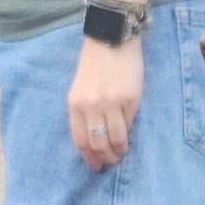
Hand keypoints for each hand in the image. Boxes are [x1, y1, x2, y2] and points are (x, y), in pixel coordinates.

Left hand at [66, 35, 143, 169]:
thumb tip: (96, 138)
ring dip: (119, 151)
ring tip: (121, 152)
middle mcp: (90, 106)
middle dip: (105, 158)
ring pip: (114, 139)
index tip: (95, 166)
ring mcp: (110, 104)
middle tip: (111, 161)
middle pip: (97, 143)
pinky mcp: (129, 100)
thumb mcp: (81, 88)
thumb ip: (85, 111)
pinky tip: (127, 136)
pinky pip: (128, 125)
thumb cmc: (95, 64)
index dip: (89, 157)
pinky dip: (127, 135)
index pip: (80, 140)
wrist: (111, 38)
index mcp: (75, 103)